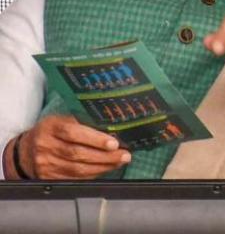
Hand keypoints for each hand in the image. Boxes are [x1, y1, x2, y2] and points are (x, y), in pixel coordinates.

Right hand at [10, 115, 129, 178]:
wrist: (26, 151)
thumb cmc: (52, 132)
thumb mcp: (62, 120)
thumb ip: (82, 123)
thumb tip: (112, 129)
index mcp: (50, 127)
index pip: (73, 133)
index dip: (95, 139)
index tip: (114, 143)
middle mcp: (46, 146)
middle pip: (78, 154)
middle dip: (105, 156)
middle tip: (124, 155)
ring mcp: (46, 164)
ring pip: (78, 169)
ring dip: (103, 166)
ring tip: (119, 162)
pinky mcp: (48, 178)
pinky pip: (75, 179)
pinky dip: (93, 175)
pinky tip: (105, 169)